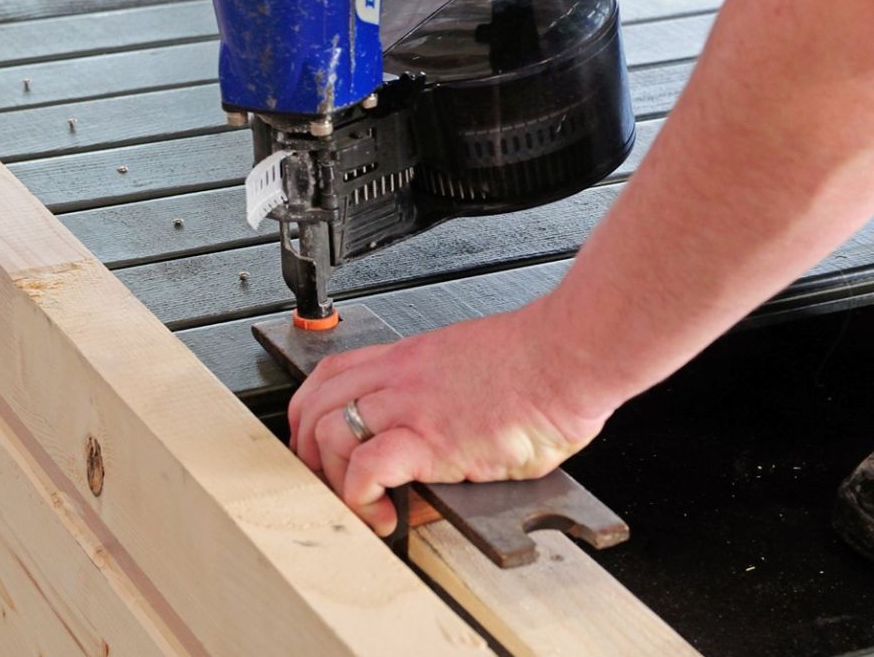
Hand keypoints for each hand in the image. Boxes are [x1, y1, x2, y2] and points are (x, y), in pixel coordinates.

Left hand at [287, 299, 614, 535]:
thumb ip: (445, 400)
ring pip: (328, 434)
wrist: (567, 356)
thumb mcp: (473, 371)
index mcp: (409, 359)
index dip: (309, 412)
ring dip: (332, 480)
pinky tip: (387, 518)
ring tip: (359, 508)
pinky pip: (366, 468)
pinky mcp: (429, 438)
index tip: (315, 444)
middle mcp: (399, 378)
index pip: (331, 374)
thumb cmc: (539, 364)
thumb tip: (437, 444)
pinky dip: (363, 499)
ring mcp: (410, 405)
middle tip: (326, 486)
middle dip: (306, 453)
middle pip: (314, 404)